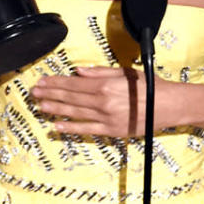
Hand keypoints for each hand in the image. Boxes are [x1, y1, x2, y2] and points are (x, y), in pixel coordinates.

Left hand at [32, 66, 168, 136]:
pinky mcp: (110, 131)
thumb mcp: (125, 73)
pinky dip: (70, 128)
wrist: (169, 106)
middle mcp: (102, 102)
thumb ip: (100, 73)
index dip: (56, 82)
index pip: (74, 83)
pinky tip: (56, 125)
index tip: (43, 81)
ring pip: (74, 112)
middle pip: (70, 97)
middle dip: (50, 94)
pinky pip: (86, 130)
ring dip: (55, 109)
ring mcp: (105, 118)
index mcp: (105, 85)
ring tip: (40, 106)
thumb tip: (78, 72)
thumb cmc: (149, 87)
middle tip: (35, 92)